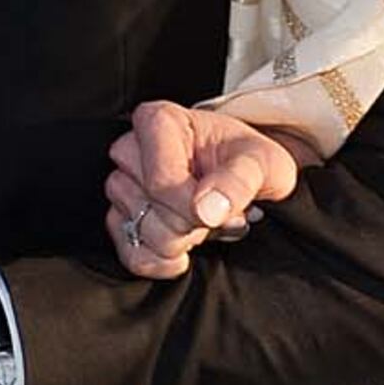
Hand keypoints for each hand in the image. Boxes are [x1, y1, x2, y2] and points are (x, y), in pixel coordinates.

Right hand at [102, 100, 304, 278]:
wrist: (244, 174)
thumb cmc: (250, 161)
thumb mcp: (264, 164)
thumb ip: (239, 181)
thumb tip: (208, 210)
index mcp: (159, 122)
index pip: (161, 181)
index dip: (193, 208)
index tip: (225, 212)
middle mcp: (131, 148)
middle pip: (150, 210)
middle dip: (192, 225)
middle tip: (219, 212)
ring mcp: (120, 184)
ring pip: (142, 234)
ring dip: (182, 241)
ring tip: (204, 221)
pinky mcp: (119, 217)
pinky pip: (132, 256)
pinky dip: (164, 262)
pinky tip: (188, 249)